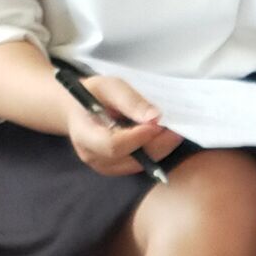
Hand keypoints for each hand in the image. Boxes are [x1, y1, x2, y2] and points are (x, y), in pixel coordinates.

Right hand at [65, 74, 179, 176]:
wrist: (80, 108)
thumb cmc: (94, 94)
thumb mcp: (110, 87)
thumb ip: (130, 101)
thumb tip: (154, 117)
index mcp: (84, 134)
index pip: (112, 145)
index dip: (138, 137)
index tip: (158, 123)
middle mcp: (92, 156)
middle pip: (129, 159)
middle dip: (156, 144)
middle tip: (176, 128)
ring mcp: (104, 166)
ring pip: (138, 165)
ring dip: (160, 149)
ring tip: (174, 131)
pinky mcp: (116, 168)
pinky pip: (140, 165)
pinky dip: (155, 152)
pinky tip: (165, 138)